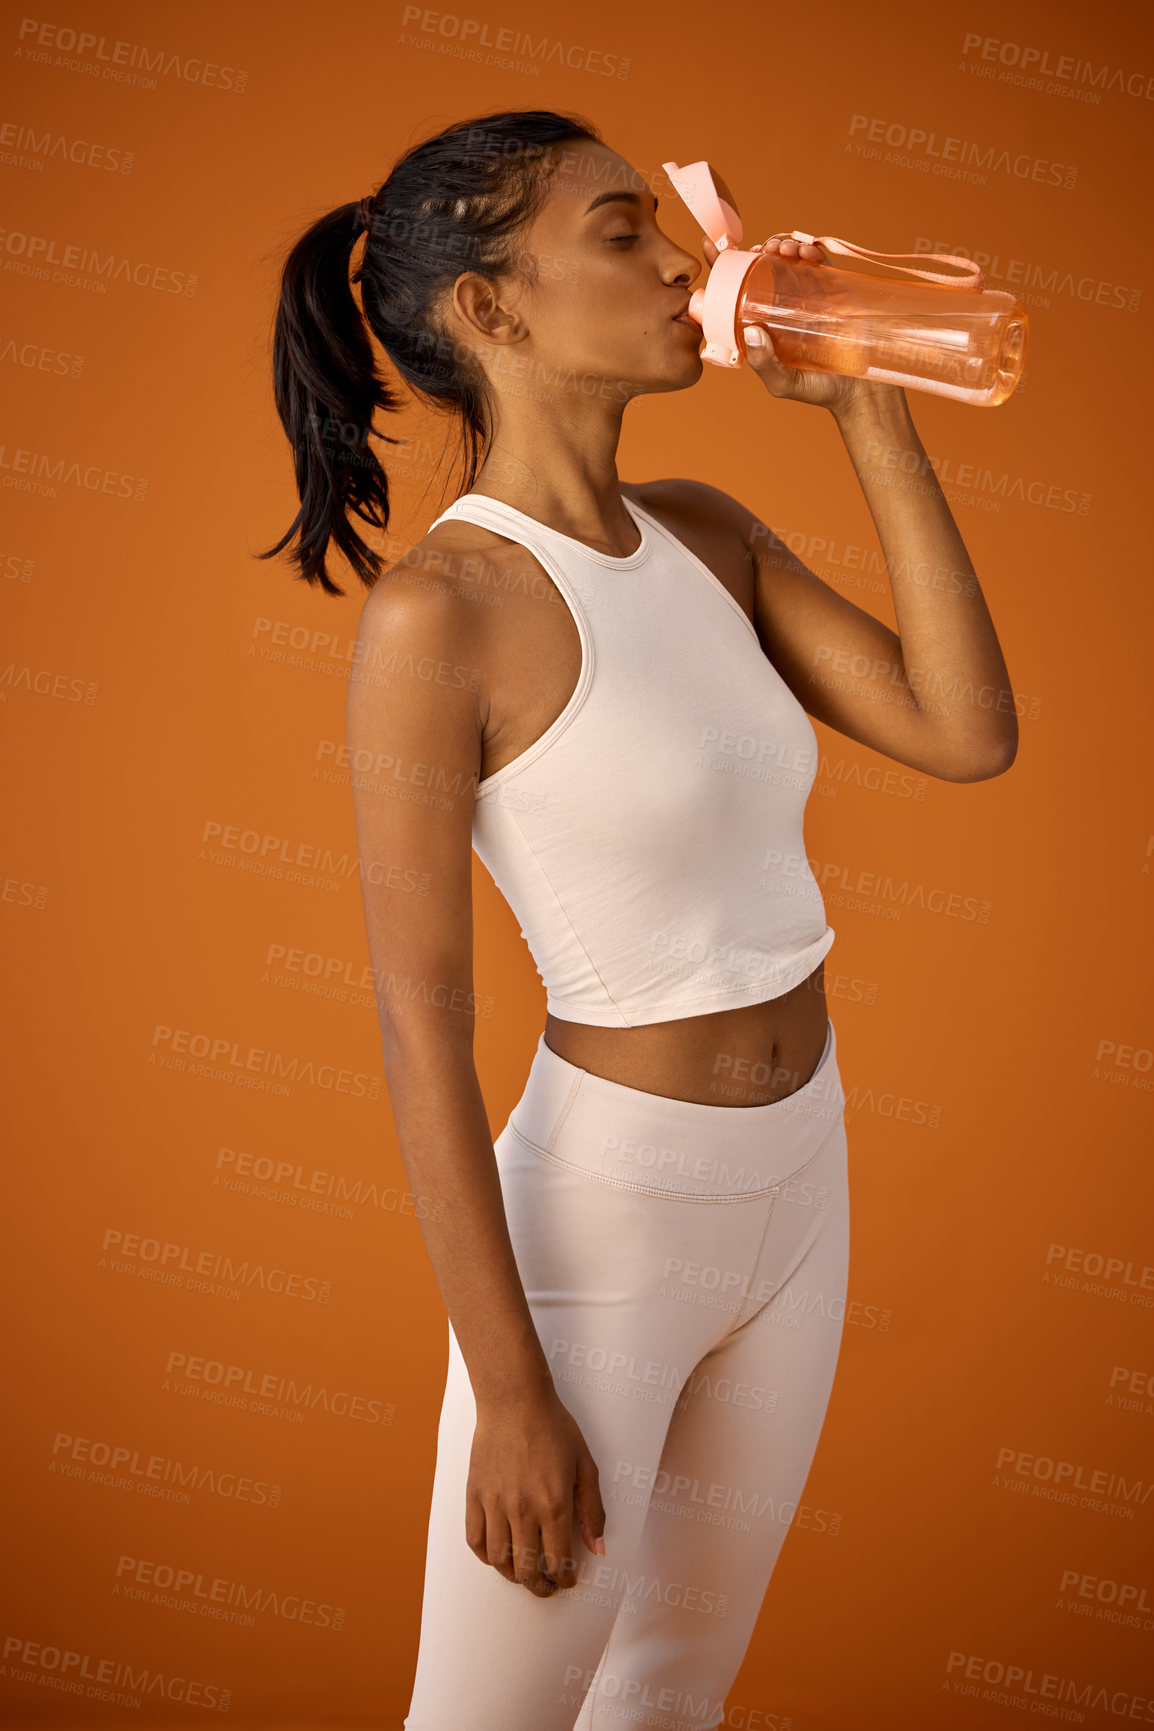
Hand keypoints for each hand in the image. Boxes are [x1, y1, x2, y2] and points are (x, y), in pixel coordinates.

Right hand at [465, 1384, 605, 1596]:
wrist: (514, 1400)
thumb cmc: (553, 1428)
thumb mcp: (585, 1465)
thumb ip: (592, 1510)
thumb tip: (597, 1549)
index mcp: (554, 1505)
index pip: (558, 1562)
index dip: (564, 1579)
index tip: (566, 1580)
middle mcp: (523, 1510)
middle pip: (526, 1570)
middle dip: (539, 1587)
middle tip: (546, 1586)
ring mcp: (495, 1504)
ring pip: (499, 1561)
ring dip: (513, 1576)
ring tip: (523, 1573)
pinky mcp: (474, 1495)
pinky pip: (475, 1540)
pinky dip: (485, 1556)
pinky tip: (497, 1555)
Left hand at [702, 233, 903, 416]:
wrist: (861, 391)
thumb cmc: (817, 390)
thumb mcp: (782, 383)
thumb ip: (764, 363)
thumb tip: (752, 330)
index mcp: (764, 324)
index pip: (737, 292)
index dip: (724, 267)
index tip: (711, 247)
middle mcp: (783, 307)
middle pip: (764, 269)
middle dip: (760, 251)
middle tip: (762, 251)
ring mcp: (808, 296)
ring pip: (789, 260)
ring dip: (782, 245)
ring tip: (782, 249)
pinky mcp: (833, 290)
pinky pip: (818, 264)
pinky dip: (809, 251)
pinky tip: (804, 252)